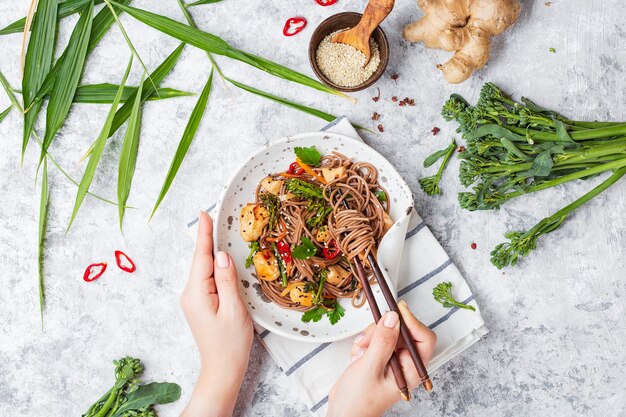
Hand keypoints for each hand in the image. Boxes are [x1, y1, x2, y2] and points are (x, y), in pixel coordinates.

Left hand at [180, 212, 252, 416]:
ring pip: (204, 269)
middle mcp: (190, 294)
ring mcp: (193, 300)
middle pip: (200, 261)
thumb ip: (227, 280)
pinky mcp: (200, 305)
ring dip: (212, 252)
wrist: (222, 370)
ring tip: (218, 231)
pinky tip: (220, 259)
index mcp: (197, 293)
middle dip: (208, 239)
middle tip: (214, 216)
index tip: (205, 214)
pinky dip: (214, 267)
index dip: (205, 235)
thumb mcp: (234, 310)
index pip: (202, 257)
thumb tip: (220, 255)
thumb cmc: (230, 345)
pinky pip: (207, 279)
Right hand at [326, 301, 436, 416]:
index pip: (424, 338)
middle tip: (369, 339)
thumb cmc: (358, 402)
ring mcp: (392, 361)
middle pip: (403, 332)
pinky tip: (357, 357)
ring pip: (387, 333)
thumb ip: (383, 341)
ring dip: (371, 338)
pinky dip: (365, 343)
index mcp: (411, 371)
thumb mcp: (370, 368)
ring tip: (360, 352)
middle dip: (383, 331)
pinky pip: (375, 339)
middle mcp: (405, 364)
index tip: (396, 309)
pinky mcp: (379, 358)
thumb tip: (393, 317)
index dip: (412, 322)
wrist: (342, 413)